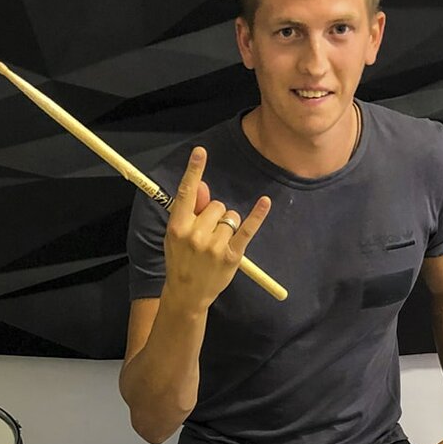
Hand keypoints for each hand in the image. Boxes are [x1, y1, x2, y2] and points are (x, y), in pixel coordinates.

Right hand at [163, 147, 270, 312]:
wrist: (186, 293)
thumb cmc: (181, 259)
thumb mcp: (177, 235)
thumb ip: (190, 209)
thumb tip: (202, 185)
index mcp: (178, 226)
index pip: (186, 193)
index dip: (194, 170)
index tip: (200, 151)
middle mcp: (196, 234)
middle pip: (216, 205)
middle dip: (215, 214)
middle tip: (208, 234)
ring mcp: (214, 246)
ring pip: (231, 216)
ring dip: (228, 224)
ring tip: (217, 243)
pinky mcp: (231, 255)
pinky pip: (247, 229)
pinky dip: (257, 215)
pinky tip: (265, 202)